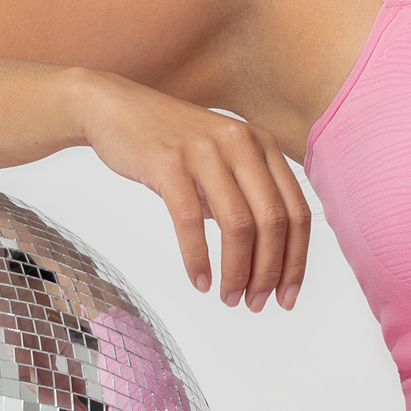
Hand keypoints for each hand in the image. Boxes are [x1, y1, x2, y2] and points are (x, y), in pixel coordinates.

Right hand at [76, 70, 310, 311]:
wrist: (114, 107)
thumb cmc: (172, 142)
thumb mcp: (223, 160)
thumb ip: (247, 196)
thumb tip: (268, 258)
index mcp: (263, 145)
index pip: (297, 211)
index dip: (297, 259)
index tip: (288, 295)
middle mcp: (242, 143)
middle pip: (273, 221)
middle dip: (270, 271)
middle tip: (257, 303)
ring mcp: (206, 151)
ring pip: (238, 224)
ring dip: (237, 270)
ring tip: (230, 298)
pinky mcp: (168, 162)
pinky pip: (190, 220)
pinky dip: (198, 258)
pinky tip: (199, 281)